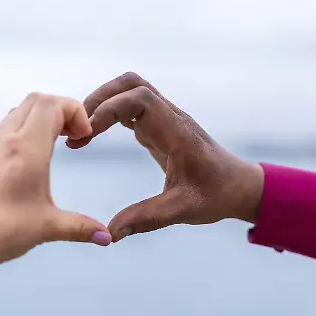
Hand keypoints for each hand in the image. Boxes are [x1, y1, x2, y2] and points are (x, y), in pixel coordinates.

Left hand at [0, 93, 111, 273]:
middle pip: (36, 100)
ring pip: (18, 112)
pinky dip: (25, 131)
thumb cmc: (0, 232)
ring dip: (41, 118)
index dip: (76, 112)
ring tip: (56, 144)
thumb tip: (107, 238)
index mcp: (27, 149)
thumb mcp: (48, 228)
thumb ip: (81, 228)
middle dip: (62, 110)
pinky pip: (5, 130)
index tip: (84, 137)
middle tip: (74, 136)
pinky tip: (32, 161)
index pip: (53, 104)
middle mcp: (7, 142)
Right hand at [67, 72, 264, 241]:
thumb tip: (112, 231)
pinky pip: (131, 108)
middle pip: (131, 84)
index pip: (140, 99)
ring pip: (130, 90)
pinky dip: (109, 114)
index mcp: (176, 132)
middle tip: (77, 127)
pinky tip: (92, 136)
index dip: (109, 109)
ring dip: (102, 103)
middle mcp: (170, 118)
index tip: (87, 133)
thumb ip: (148, 218)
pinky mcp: (160, 128)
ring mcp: (165, 120)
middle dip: (100, 98)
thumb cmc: (216, 195)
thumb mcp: (183, 209)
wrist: (239, 187)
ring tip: (80, 132)